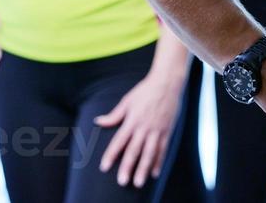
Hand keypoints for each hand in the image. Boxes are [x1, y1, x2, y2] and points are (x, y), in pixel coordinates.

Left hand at [94, 71, 183, 188]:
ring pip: (149, 153)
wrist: (167, 83)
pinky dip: (159, 162)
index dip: (111, 155)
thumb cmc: (145, 91)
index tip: (104, 167)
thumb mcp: (127, 101)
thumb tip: (98, 121)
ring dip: (143, 169)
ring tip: (138, 182)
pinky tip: (154, 173)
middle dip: (127, 167)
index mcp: (132, 120)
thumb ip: (114, 115)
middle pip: (134, 150)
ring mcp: (157, 130)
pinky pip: (162, 149)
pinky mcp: (167, 131)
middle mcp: (144, 127)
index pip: (119, 141)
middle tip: (122, 182)